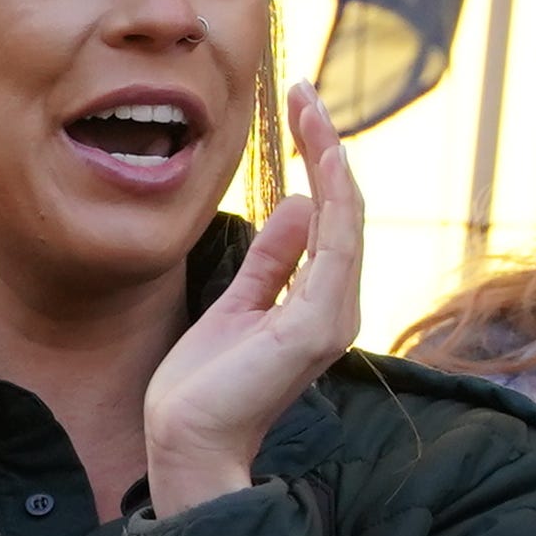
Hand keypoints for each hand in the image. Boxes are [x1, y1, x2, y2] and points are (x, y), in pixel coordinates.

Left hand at [145, 82, 364, 515]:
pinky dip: (333, 197)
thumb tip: (297, 204)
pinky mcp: (318, 324)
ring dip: (330, 158)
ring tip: (310, 108)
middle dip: (326, 146)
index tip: (298, 112)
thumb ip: (271, 260)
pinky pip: (336, 246)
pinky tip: (321, 157)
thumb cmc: (204, 388)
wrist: (188, 443)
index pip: (329, 218)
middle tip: (303, 91)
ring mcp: (334, 314)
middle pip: (344, 209)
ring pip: (347, 218)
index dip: (318, 162)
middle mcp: (337, 305)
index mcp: (318, 302)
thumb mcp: (236, 305)